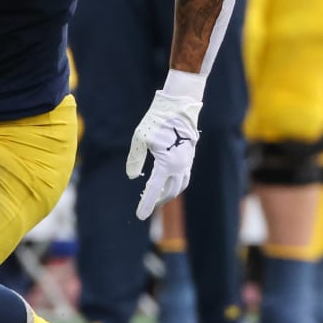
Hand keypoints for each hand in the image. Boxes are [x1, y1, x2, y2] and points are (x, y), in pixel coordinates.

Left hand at [126, 89, 202, 218]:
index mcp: (166, 164)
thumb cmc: (157, 120)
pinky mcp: (190, 156)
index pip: (154, 190)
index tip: (140, 216)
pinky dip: (175, 183)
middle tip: (145, 206)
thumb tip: (133, 177)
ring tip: (156, 196)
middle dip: (157, 200)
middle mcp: (179, 166)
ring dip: (168, 193)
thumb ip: (136, 159)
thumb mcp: (140, 138)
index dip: (146, 204)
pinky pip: (184, 176)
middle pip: (169, 192)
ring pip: (179, 186)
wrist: (180, 106)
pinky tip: (166, 181)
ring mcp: (187, 162)